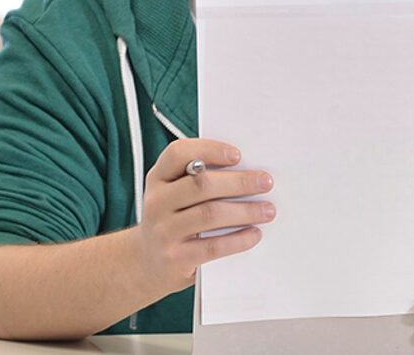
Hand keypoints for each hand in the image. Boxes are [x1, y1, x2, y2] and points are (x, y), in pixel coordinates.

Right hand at [132, 139, 274, 301]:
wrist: (146, 264)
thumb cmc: (173, 220)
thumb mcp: (174, 194)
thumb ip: (199, 180)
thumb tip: (248, 170)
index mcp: (158, 178)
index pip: (178, 154)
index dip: (208, 150)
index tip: (238, 155)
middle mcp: (156, 202)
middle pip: (201, 185)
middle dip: (239, 182)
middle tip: (266, 182)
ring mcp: (163, 231)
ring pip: (209, 214)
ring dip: (245, 211)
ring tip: (268, 210)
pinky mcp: (175, 258)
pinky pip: (212, 246)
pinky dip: (238, 240)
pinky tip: (255, 234)